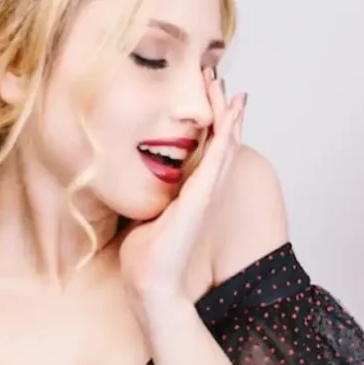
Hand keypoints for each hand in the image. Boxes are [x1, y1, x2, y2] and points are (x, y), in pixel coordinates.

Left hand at [120, 69, 246, 305]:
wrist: (150, 284)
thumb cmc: (145, 258)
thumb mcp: (144, 217)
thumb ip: (148, 199)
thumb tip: (130, 185)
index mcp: (191, 194)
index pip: (206, 151)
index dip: (210, 123)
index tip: (207, 96)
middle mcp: (204, 193)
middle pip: (221, 144)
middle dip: (223, 112)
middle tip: (221, 80)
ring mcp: (206, 196)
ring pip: (225, 148)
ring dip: (230, 118)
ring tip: (233, 92)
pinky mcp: (200, 200)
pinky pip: (217, 162)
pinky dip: (226, 138)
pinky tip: (231, 118)